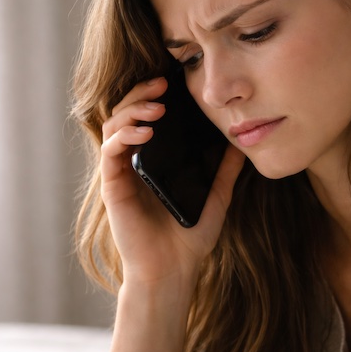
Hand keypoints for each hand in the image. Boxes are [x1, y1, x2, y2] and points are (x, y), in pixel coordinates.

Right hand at [100, 77, 245, 287]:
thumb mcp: (216, 196)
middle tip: (162, 84)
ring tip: (158, 108)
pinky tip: (146, 132)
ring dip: (132, 110)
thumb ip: (225, 170)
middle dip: (141, 93)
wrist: (172, 270)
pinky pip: (110, 151)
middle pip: (126, 113)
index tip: (173, 81)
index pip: (146, 116)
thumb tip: (239, 143)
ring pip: (114, 126)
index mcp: (154, 160)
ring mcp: (121, 172)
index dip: (153, 94)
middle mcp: (133, 161)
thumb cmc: (190, 238)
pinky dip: (125, 136)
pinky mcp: (112, 186)